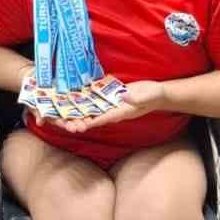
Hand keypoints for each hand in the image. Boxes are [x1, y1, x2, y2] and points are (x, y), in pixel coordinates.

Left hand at [47, 80, 166, 134]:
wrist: (156, 94)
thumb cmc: (154, 96)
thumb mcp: (147, 95)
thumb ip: (137, 97)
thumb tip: (123, 96)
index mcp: (121, 112)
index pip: (103, 119)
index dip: (90, 122)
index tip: (78, 125)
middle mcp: (113, 110)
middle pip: (93, 116)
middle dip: (80, 119)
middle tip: (63, 121)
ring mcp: (111, 104)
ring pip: (92, 108)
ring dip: (79, 110)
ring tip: (62, 110)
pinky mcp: (110, 96)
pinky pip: (96, 98)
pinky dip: (86, 98)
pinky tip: (73, 95)